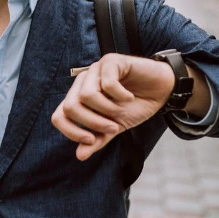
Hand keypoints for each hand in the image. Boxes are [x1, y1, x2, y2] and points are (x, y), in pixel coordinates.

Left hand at [51, 53, 174, 160]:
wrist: (160, 90)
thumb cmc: (134, 107)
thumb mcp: (114, 128)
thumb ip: (97, 140)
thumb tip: (80, 156)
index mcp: (77, 97)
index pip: (58, 116)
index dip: (71, 132)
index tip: (91, 140)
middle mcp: (82, 82)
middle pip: (70, 107)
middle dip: (92, 122)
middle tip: (113, 128)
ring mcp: (95, 70)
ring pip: (87, 95)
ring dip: (107, 110)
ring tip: (121, 111)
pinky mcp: (111, 61)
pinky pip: (107, 83)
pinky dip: (120, 96)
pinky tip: (129, 97)